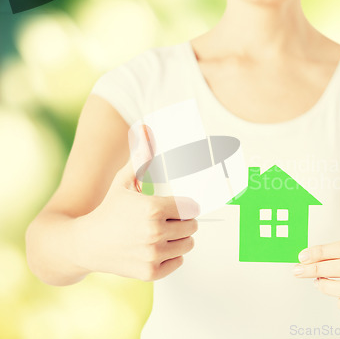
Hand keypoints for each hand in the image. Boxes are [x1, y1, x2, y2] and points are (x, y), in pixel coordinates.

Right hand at [73, 158, 199, 281]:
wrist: (85, 244)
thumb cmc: (108, 210)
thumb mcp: (123, 182)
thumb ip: (140, 158)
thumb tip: (146, 129)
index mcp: (153, 209)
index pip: (192, 208)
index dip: (186, 206)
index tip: (179, 206)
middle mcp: (155, 233)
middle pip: (192, 226)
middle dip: (183, 221)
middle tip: (168, 219)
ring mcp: (153, 255)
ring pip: (188, 244)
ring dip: (180, 238)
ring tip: (163, 233)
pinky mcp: (151, 272)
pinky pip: (179, 261)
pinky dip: (172, 256)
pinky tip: (157, 247)